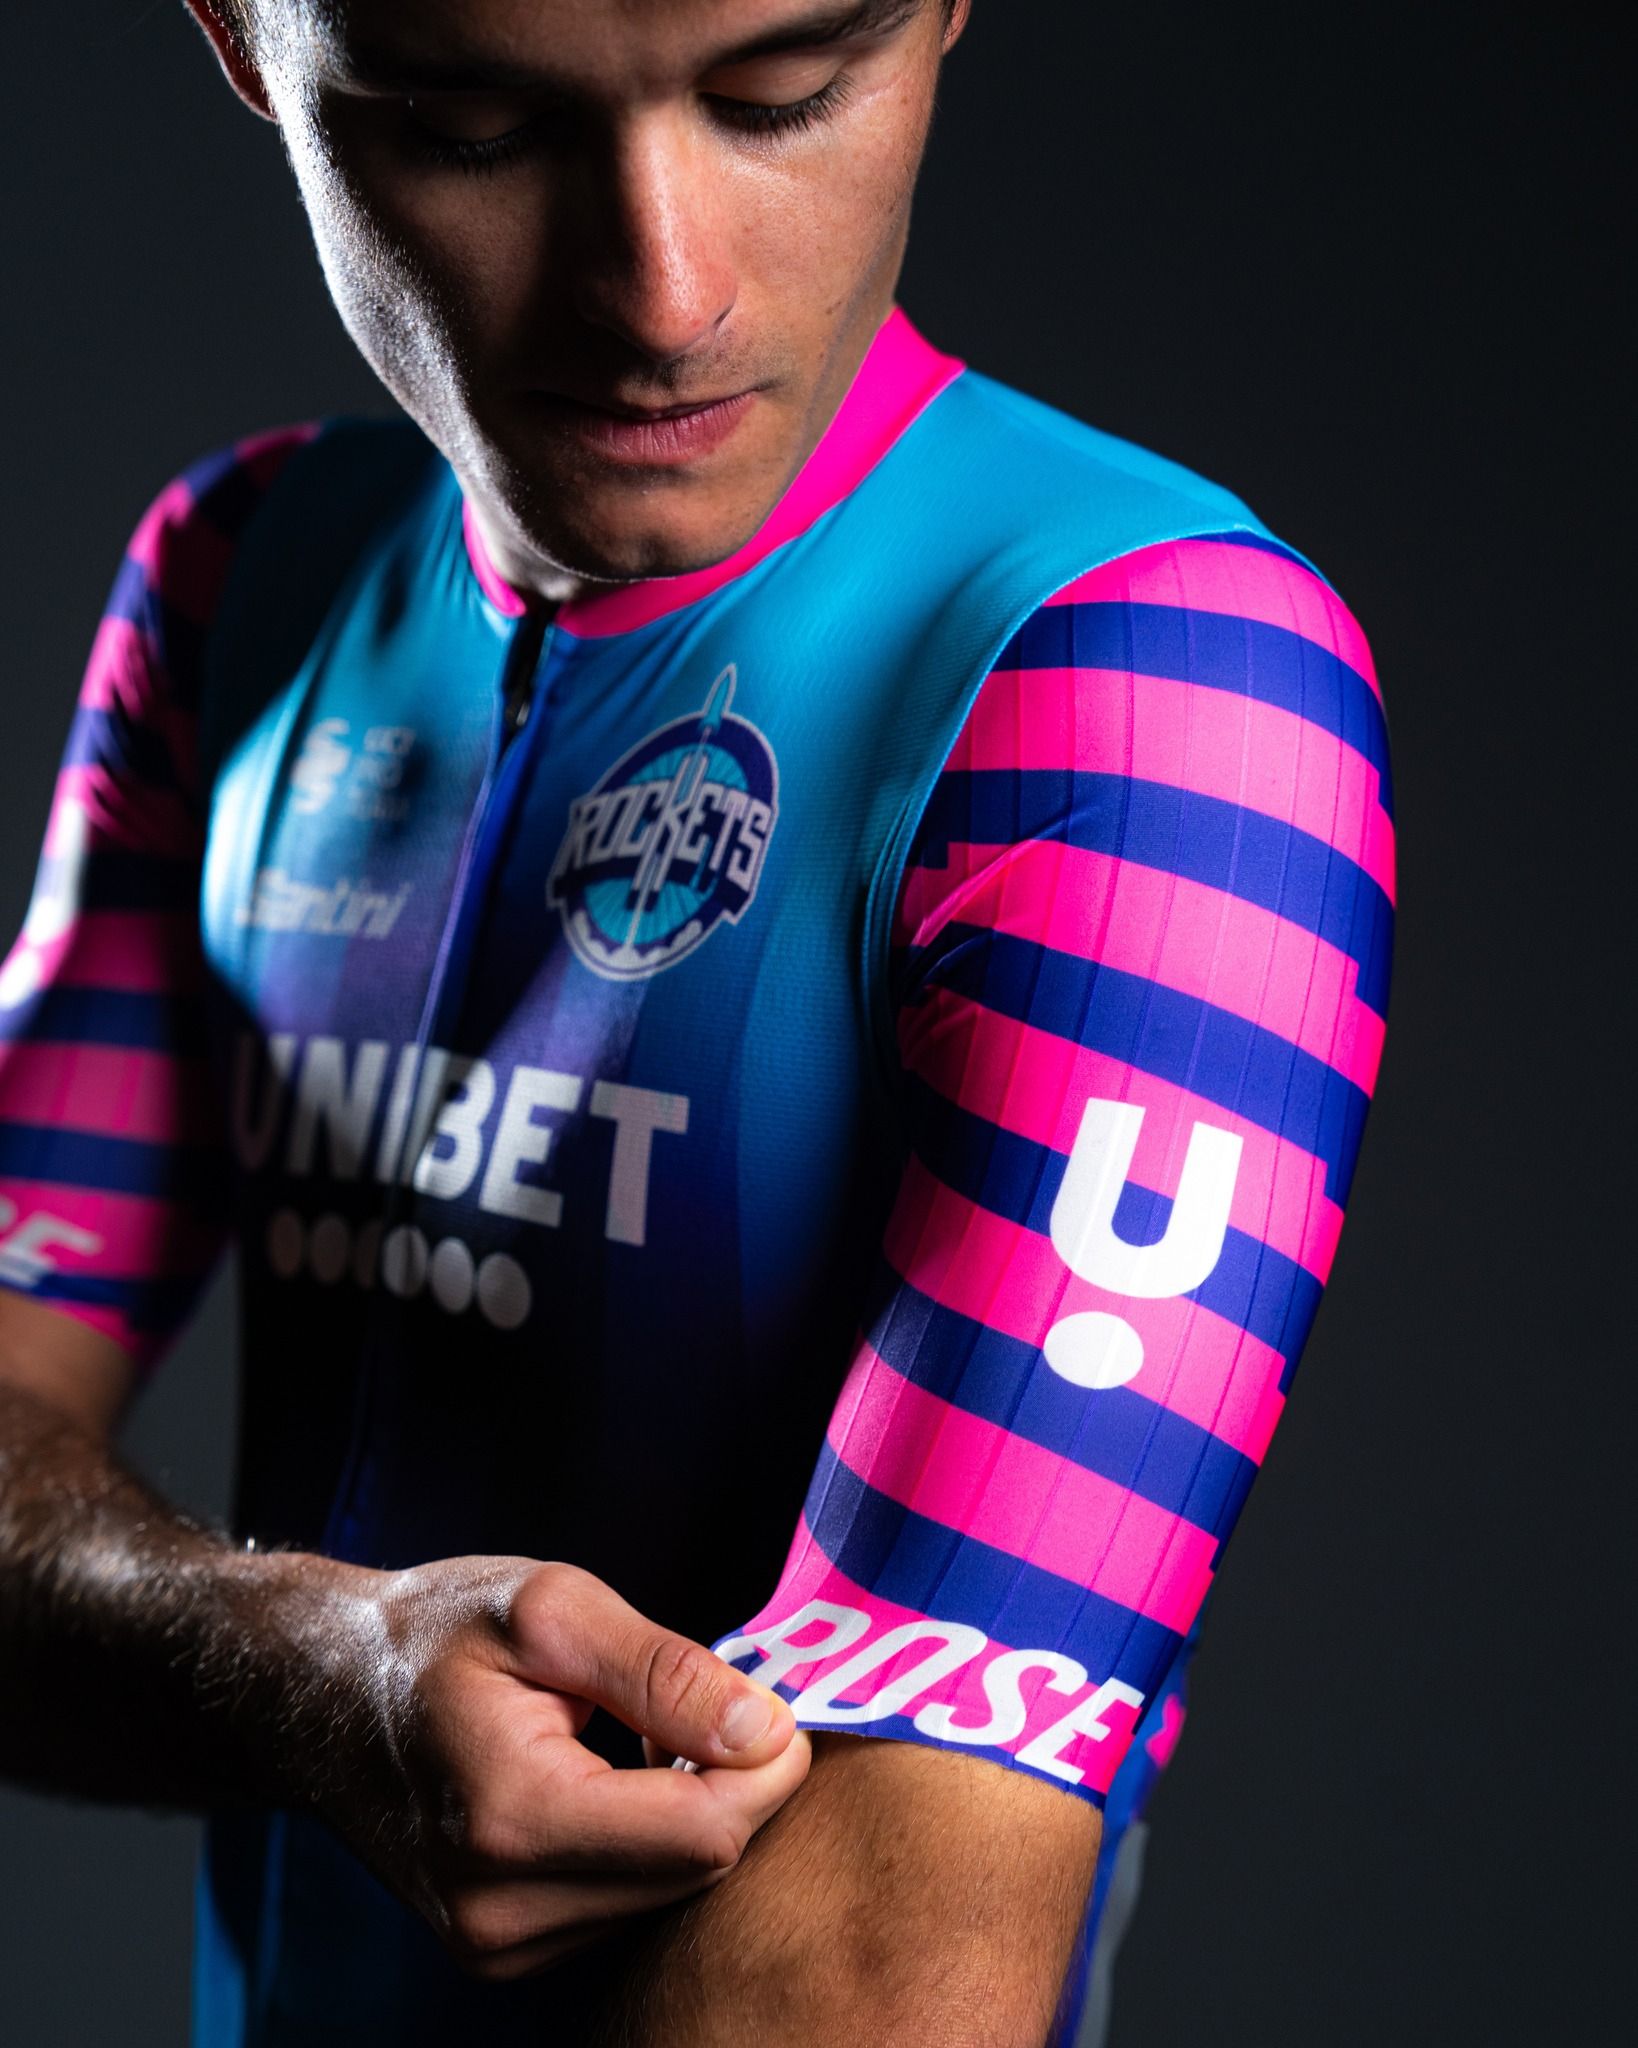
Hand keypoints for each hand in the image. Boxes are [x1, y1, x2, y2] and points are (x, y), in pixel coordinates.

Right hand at [310, 1555, 808, 1980]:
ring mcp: (497, 1946)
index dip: (767, 1763)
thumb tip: (767, 1727)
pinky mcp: (503, 1954)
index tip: (769, 1698)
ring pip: (671, 1892)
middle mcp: (501, 1910)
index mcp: (513, 1818)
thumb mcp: (553, 1608)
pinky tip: (615, 1778)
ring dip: (691, 1812)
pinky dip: (649, 1841)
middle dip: (733, 1783)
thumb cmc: (433, 1634)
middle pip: (697, 1868)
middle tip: (705, 1699)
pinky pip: (629, 1904)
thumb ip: (665, 1672)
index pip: (706, 1831)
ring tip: (643, 1732)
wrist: (322, 1693)